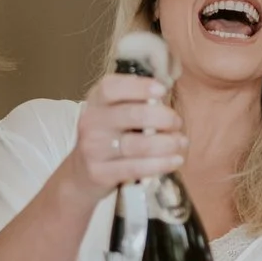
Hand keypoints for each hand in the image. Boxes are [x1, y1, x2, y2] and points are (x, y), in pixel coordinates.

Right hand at [71, 71, 186, 193]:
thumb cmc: (108, 137)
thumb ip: (135, 102)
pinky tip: (175, 160)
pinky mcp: (100, 172)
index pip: (112, 88)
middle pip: (132, 115)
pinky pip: (136, 168)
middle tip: (177, 122)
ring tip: (181, 142)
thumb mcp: (112, 113)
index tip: (162, 90)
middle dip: (163, 118)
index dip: (139, 87)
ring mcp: (94, 149)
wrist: (81, 173)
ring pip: (138, 144)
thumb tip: (165, 95)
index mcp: (96, 101)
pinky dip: (160, 164)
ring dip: (167, 143)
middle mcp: (92, 122)